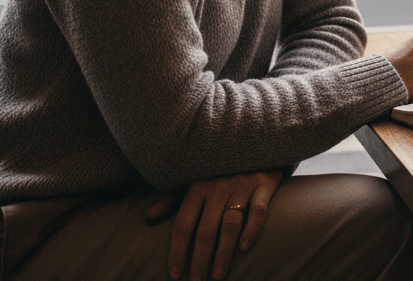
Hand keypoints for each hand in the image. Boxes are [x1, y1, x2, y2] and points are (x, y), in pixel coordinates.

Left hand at [146, 170, 281, 279]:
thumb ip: (171, 198)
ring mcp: (242, 185)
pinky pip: (258, 210)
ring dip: (223, 253)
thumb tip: (150, 217)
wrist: (254, 145)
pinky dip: (251, 230)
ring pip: (230, 225)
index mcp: (196, 186)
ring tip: (218, 275)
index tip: (174, 274)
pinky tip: (244, 248)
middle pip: (206, 230)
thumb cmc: (218, 169)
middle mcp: (218, 186)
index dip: (177, 251)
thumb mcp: (192, 179)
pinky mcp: (263, 184)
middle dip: (199, 260)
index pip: (183, 225)